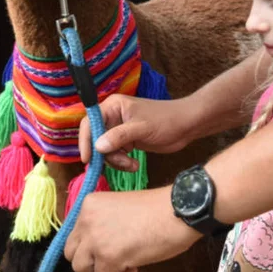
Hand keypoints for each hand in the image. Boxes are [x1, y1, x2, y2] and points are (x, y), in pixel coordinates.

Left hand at [64, 186, 198, 271]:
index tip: (110, 243)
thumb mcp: (118, 209)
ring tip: (124, 262)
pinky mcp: (108, 257)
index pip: (75, 233)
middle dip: (90, 259)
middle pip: (72, 252)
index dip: (91, 244)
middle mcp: (86, 220)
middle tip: (112, 257)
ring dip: (102, 269)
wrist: (176, 211)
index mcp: (88, 205)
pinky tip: (134, 265)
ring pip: (82, 267)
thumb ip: (102, 223)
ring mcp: (95, 239)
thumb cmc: (155, 209)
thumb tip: (95, 247)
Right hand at [79, 95, 194, 171]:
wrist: (186, 126)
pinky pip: (115, 154)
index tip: (88, 159)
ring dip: (116, 160)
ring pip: (105, 149)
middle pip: (96, 139)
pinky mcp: (127, 140)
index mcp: (113, 106)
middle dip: (106, 154)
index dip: (85, 140)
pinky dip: (122, 162)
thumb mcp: (141, 128)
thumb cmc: (165, 120)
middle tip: (121, 163)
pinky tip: (134, 164)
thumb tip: (97, 146)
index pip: (89, 122)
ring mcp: (119, 129)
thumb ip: (119, 136)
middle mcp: (113, 116)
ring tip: (132, 165)